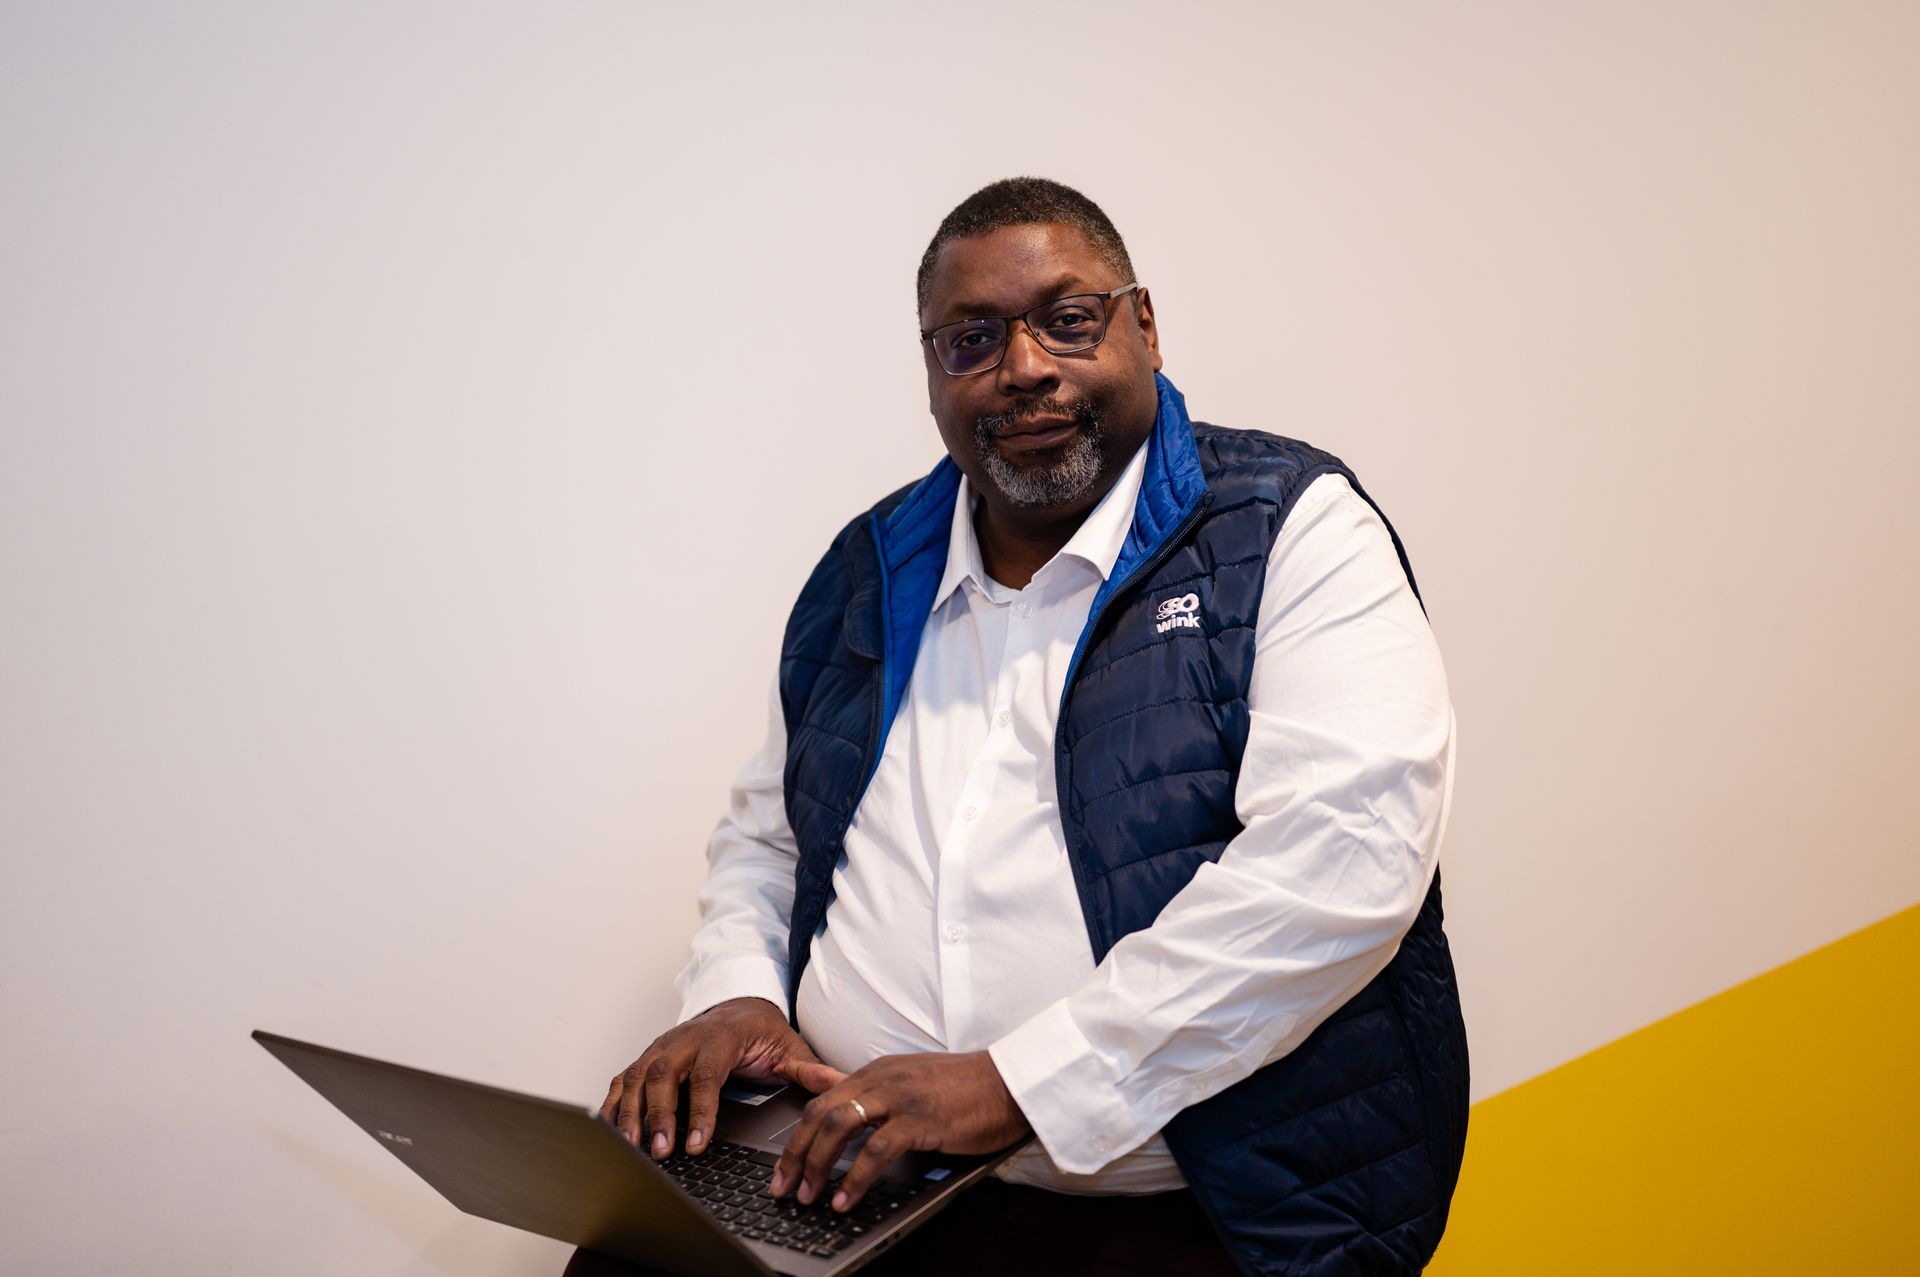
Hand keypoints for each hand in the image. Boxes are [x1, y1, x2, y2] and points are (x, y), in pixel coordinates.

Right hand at [601, 996, 821, 1159]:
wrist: (738, 1006)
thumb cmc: (762, 1033)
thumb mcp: (790, 1047)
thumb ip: (809, 1069)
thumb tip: (836, 1083)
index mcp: (721, 1037)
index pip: (707, 1074)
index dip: (700, 1110)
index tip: (697, 1143)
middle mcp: (685, 1039)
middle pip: (663, 1073)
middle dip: (658, 1115)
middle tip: (661, 1152)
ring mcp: (661, 1047)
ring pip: (636, 1076)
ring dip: (629, 1113)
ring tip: (630, 1149)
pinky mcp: (645, 1057)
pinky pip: (621, 1080)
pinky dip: (611, 1105)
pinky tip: (608, 1132)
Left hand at [769, 1050, 1030, 1212]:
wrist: (1008, 1082)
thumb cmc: (963, 1087)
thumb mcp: (908, 1079)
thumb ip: (869, 1086)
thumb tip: (829, 1087)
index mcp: (875, 1071)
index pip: (820, 1100)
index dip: (796, 1136)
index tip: (784, 1167)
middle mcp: (881, 1080)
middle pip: (820, 1113)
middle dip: (795, 1154)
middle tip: (783, 1187)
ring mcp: (899, 1098)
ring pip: (839, 1126)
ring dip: (818, 1165)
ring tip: (809, 1196)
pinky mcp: (920, 1120)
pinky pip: (876, 1150)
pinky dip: (856, 1178)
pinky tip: (846, 1199)